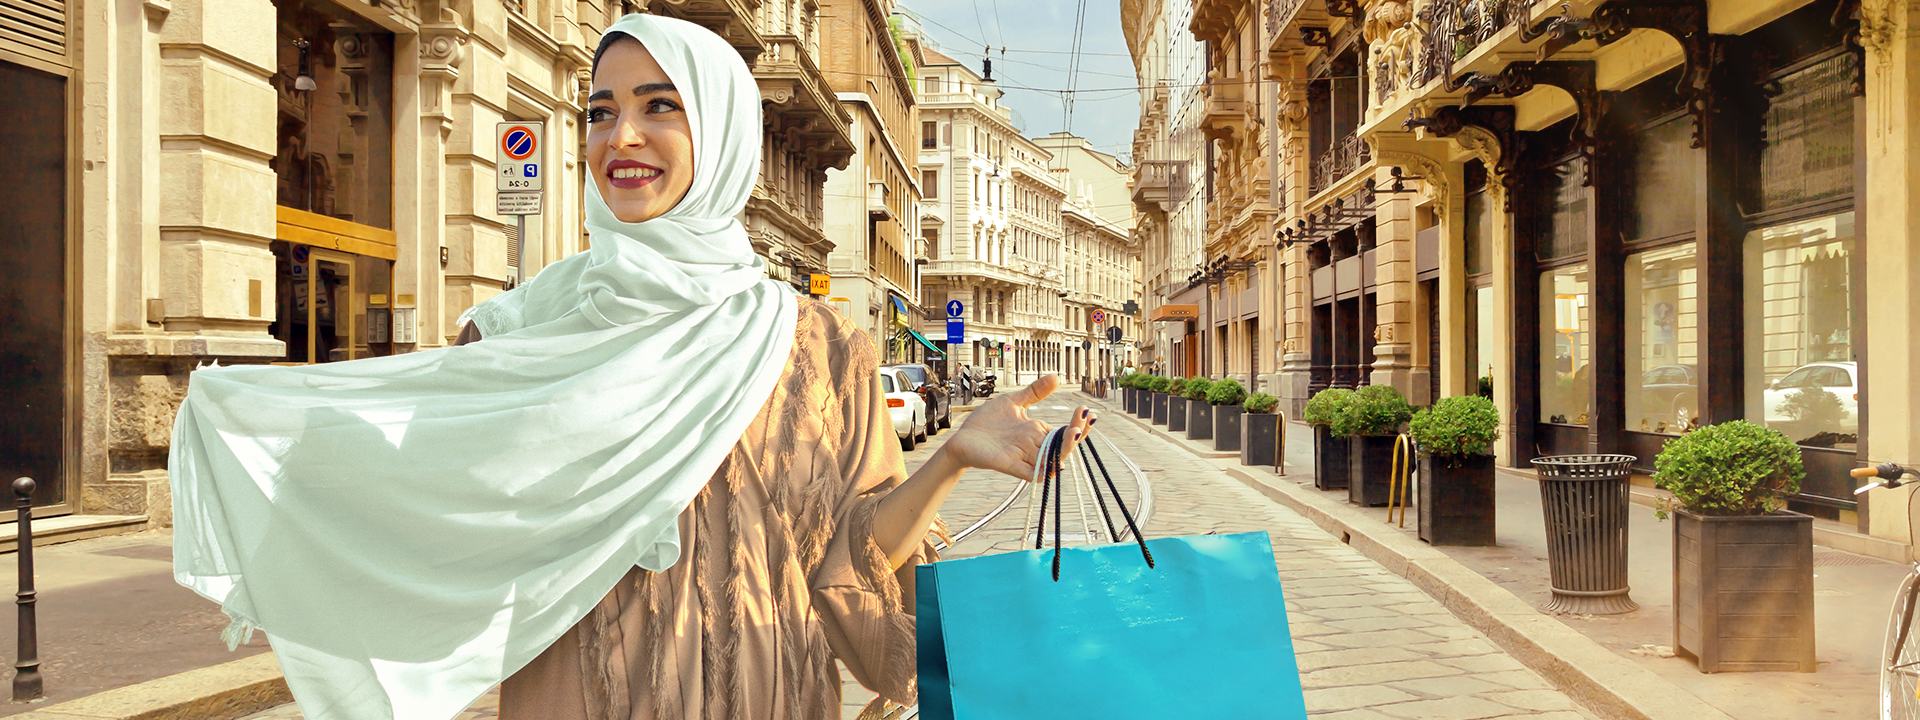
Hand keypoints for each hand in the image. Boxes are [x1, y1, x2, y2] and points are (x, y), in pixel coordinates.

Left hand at [939, 375, 1094, 481]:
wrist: (962, 437)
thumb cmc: (986, 422)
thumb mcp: (1013, 401)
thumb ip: (1035, 392)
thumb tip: (1056, 377)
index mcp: (1037, 432)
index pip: (1064, 431)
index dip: (1079, 424)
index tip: (1087, 411)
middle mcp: (1034, 445)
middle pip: (1064, 445)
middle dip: (1078, 432)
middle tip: (1084, 417)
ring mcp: (1025, 457)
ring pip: (1053, 459)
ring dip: (1066, 448)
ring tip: (1074, 431)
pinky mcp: (1011, 466)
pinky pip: (1033, 474)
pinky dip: (1045, 470)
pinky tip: (1056, 461)